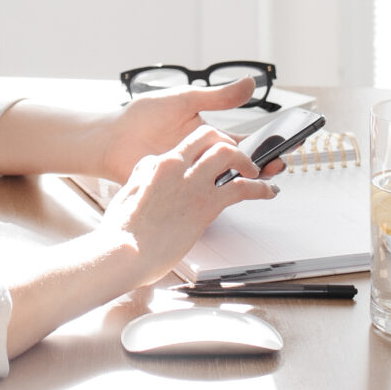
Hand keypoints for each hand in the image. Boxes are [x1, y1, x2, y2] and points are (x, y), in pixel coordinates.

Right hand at [98, 125, 279, 286]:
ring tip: (257, 172)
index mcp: (157, 164)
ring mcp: (192, 183)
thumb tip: (151, 166)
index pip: (188, 144)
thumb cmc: (122, 232)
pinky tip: (268, 192)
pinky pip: (242, 187)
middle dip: (229, 143)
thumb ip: (142, 176)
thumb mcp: (127, 194)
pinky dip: (260, 188)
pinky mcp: (205, 204)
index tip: (217, 156)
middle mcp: (176, 166)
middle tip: (241, 158)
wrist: (122, 253)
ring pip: (229, 154)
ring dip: (248, 160)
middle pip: (210, 137)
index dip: (207, 147)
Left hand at [100, 78, 284, 183]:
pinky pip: (200, 195)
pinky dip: (216, 195)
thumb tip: (252, 83)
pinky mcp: (177, 190)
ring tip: (258, 177)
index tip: (289, 142)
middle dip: (262, 165)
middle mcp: (204, 157)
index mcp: (209, 136)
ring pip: (225, 181)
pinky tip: (228, 192)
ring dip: (242, 180)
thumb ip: (218, 97)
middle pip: (241, 165)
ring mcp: (191, 175)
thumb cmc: (143, 116)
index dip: (267, 143)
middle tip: (278, 164)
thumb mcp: (185, 100)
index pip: (245, 142)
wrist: (111, 138)